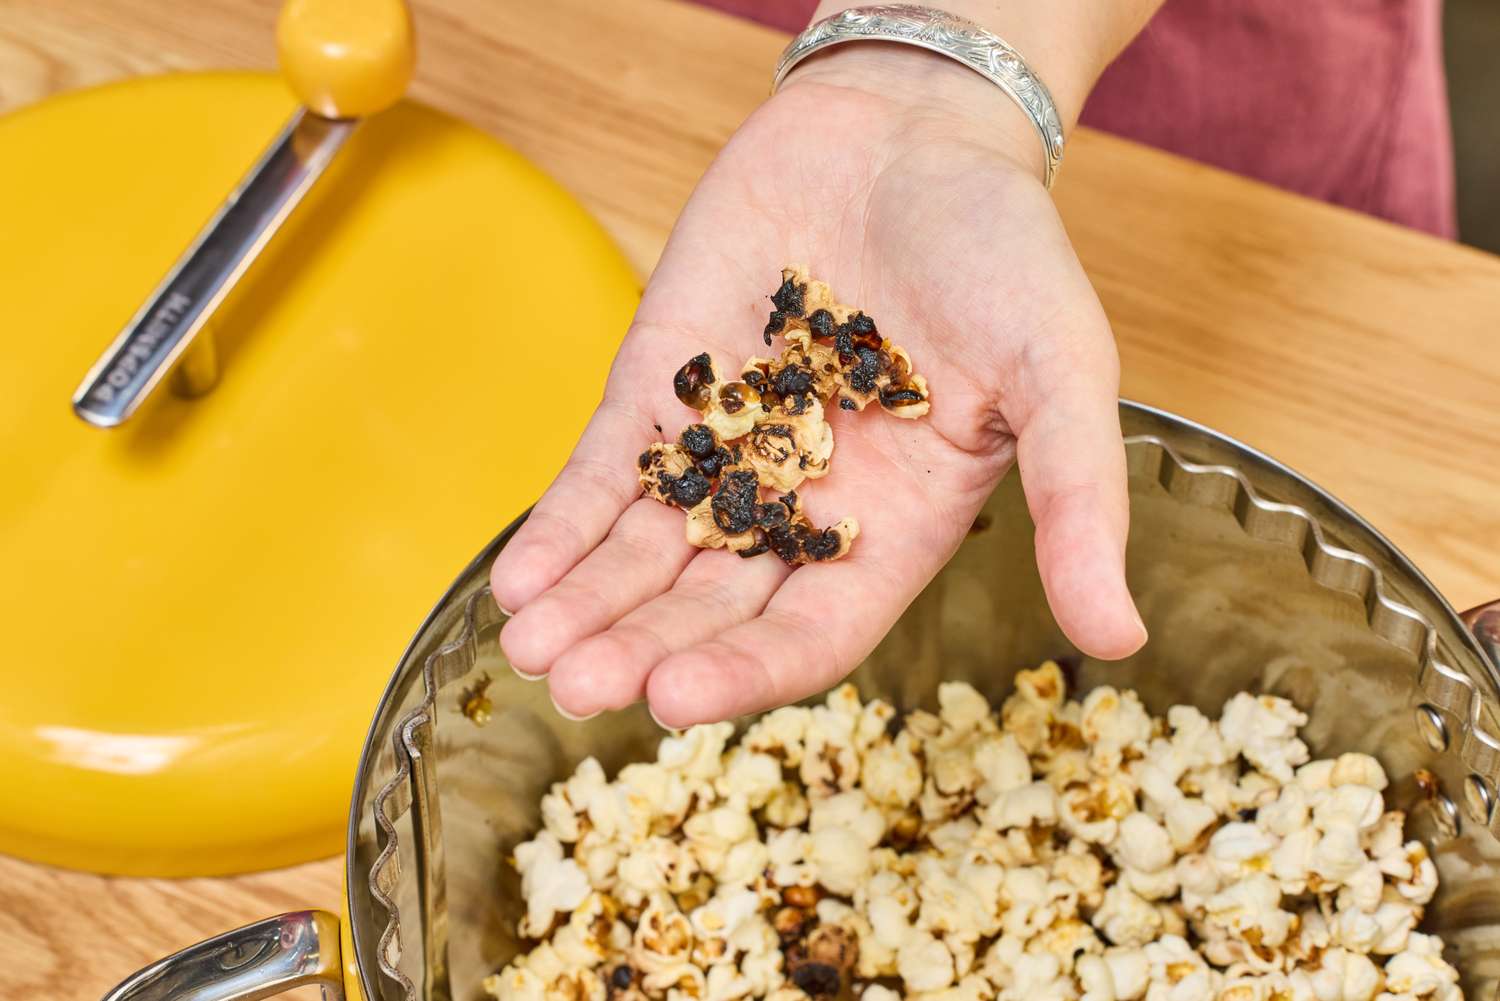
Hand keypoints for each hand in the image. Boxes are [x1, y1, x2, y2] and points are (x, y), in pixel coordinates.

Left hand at [490, 46, 1146, 726]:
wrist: (908, 126)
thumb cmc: (1002, 247)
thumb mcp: (1061, 368)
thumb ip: (1080, 497)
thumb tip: (1120, 640)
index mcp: (893, 527)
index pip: (812, 629)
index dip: (747, 670)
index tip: (678, 697)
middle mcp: (802, 507)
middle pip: (710, 607)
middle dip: (641, 648)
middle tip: (576, 685)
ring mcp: (726, 451)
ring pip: (645, 553)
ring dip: (587, 606)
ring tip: (529, 650)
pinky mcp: (666, 389)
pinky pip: (605, 472)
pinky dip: (561, 525)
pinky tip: (519, 578)